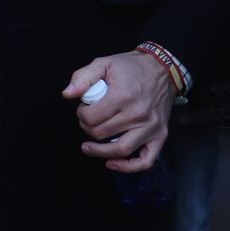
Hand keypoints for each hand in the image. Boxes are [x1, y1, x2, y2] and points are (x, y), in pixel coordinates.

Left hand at [63, 51, 176, 172]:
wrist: (162, 70)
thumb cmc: (131, 67)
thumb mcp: (104, 63)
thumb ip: (83, 77)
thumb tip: (67, 94)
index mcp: (122, 96)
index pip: (91, 118)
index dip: (81, 115)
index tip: (83, 110)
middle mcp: (138, 114)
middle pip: (102, 134)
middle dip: (88, 130)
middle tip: (87, 122)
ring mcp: (151, 127)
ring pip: (120, 150)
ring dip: (100, 152)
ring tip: (88, 148)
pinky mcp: (160, 136)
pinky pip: (146, 161)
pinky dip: (128, 167)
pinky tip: (112, 163)